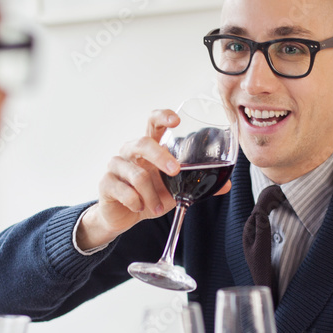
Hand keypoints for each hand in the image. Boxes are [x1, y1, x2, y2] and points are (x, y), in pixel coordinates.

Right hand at [77, 109, 232, 248]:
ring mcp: (116, 166)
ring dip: (152, 195)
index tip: (177, 121)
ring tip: (159, 208)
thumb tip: (227, 185)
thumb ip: (197, 184)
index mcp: (148, 147)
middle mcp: (130, 151)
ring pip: (136, 174)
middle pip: (143, 143)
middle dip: (161, 156)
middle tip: (175, 171)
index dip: (163, 117)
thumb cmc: (149, 195)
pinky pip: (124, 191)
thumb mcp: (176, 189)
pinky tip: (140, 208)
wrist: (124, 216)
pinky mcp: (106, 183)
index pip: (153, 122)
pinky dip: (136, 202)